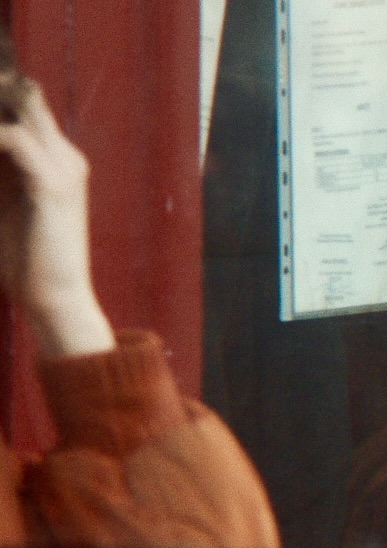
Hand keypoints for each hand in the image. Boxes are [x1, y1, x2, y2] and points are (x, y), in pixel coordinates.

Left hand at [0, 77, 112, 357]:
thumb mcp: (3, 205)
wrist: (57, 300)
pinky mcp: (52, 184)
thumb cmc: (24, 261)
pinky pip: (10, 137)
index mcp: (57, 159)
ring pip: (19, 104)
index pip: (23, 102)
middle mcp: (66, 155)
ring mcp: (64, 167)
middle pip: (23, 92)